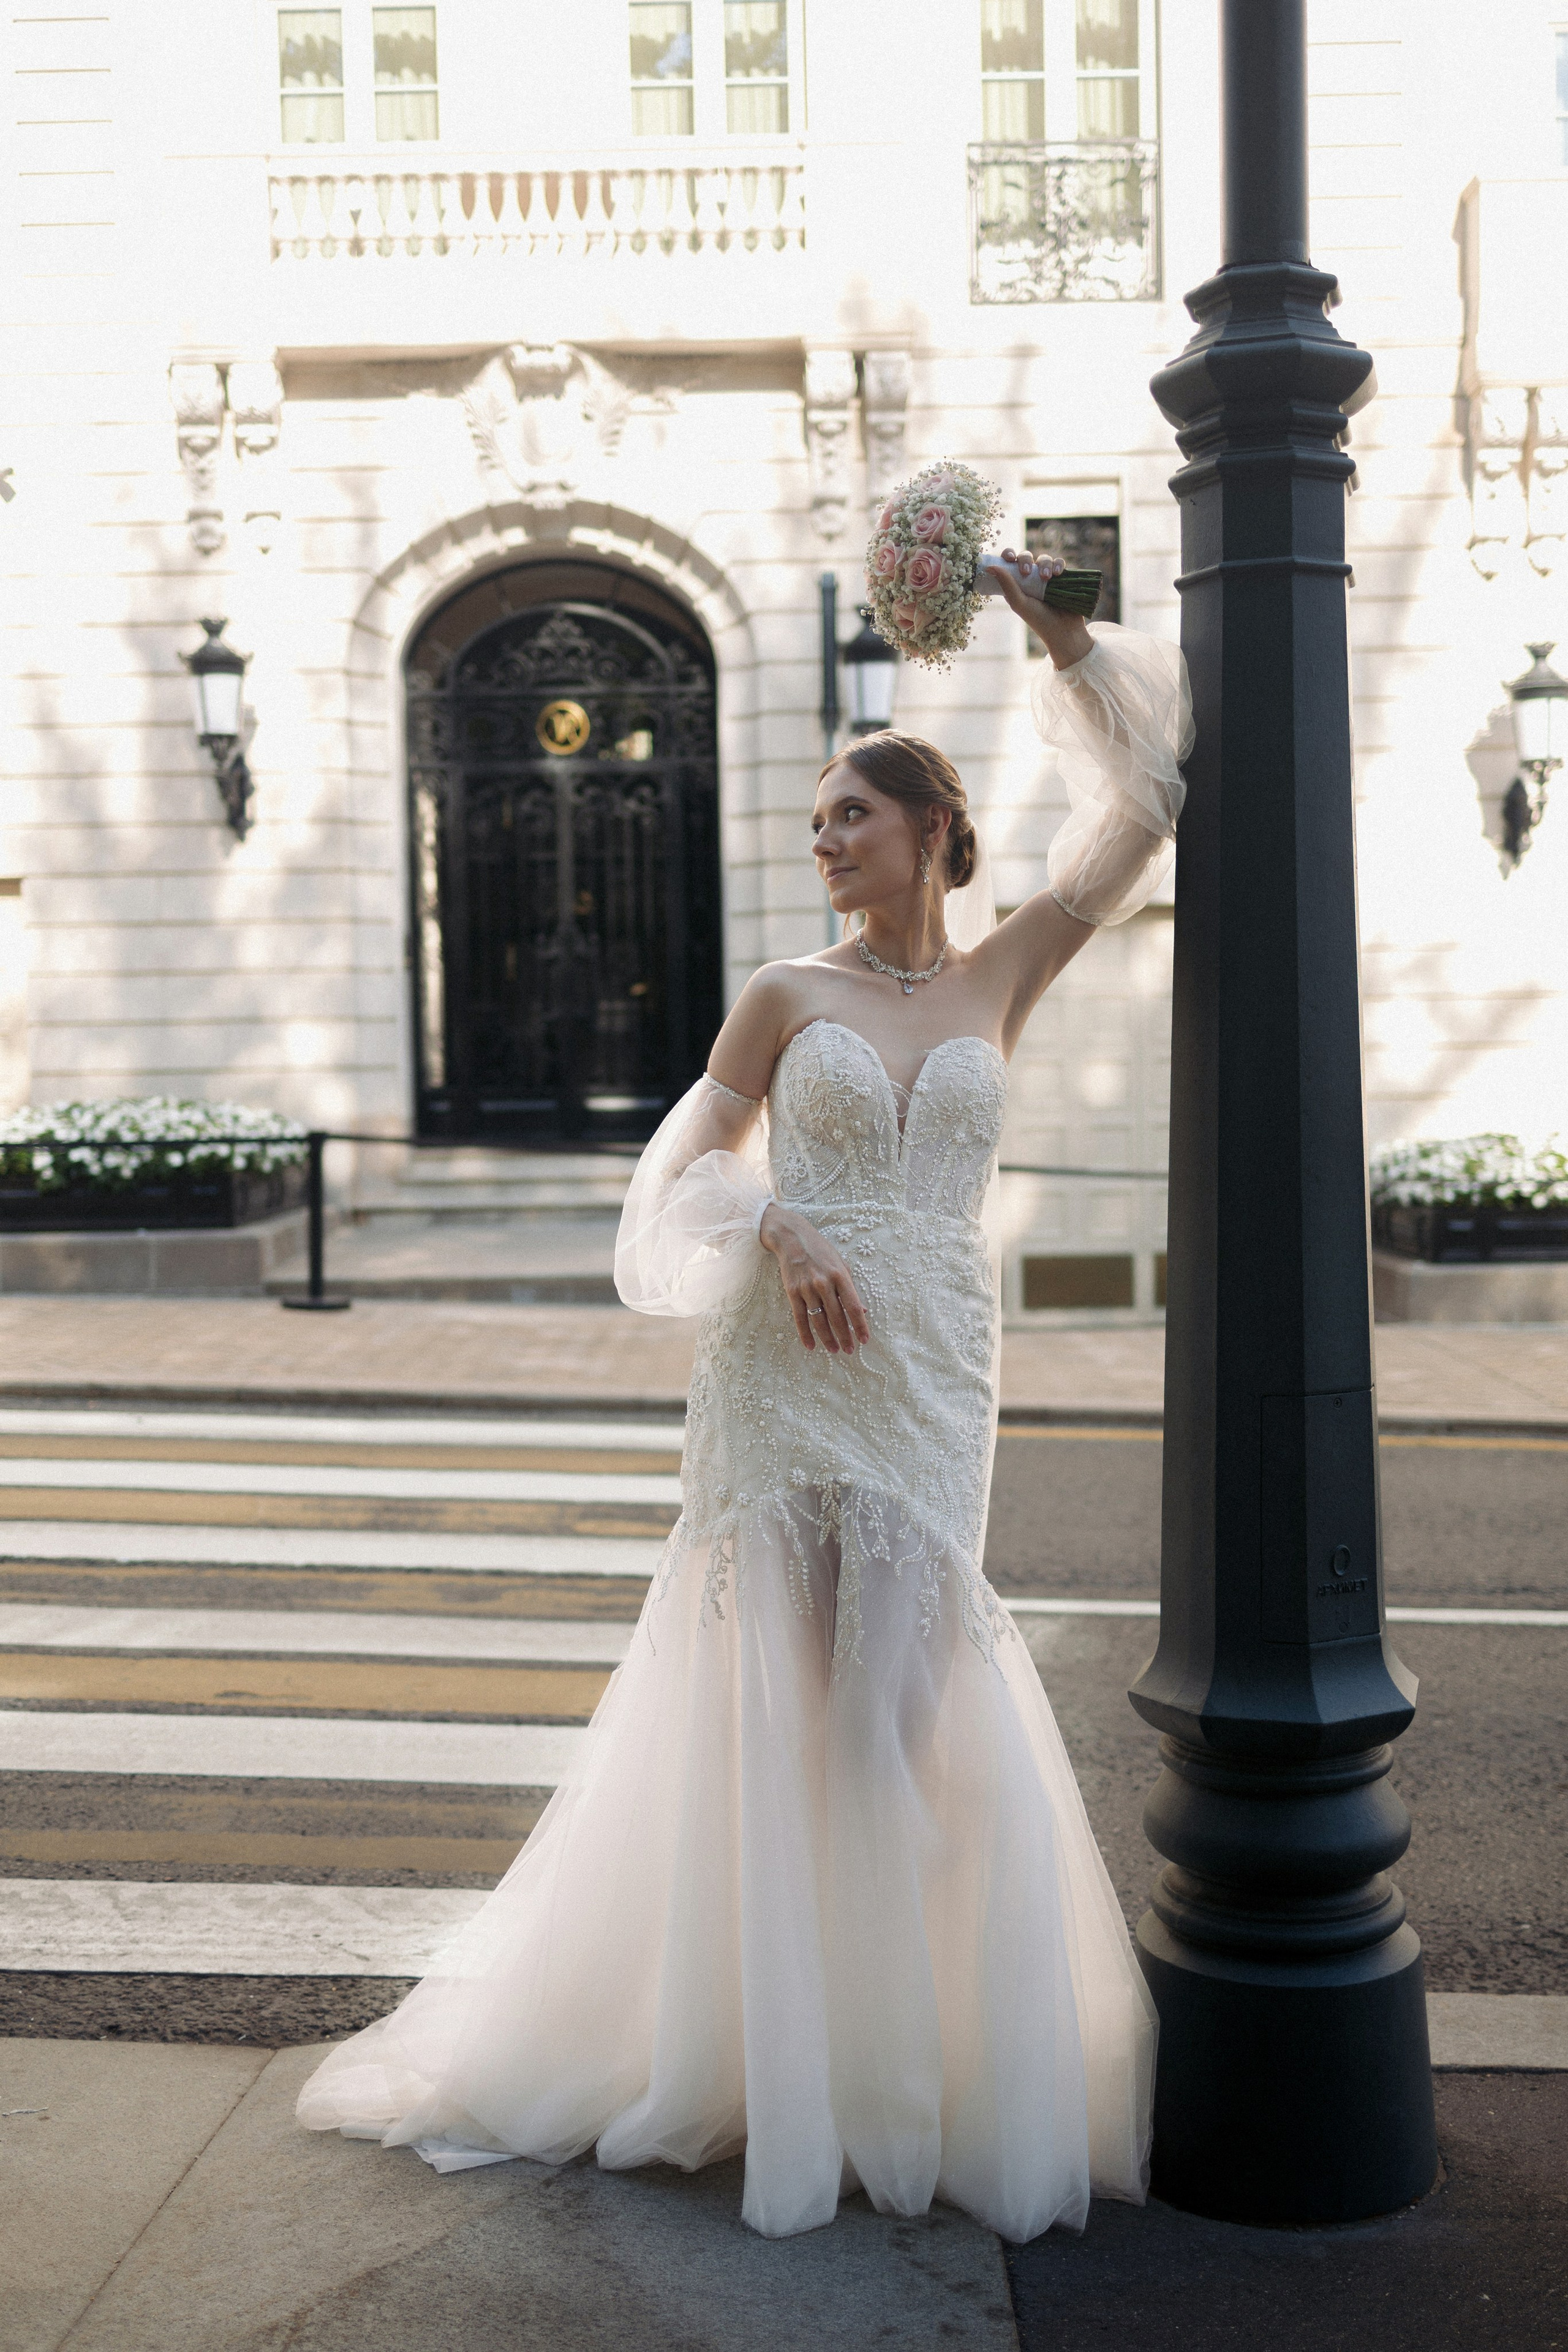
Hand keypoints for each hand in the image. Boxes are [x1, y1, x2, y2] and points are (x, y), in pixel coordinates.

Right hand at [758, 1203, 870, 1353]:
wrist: (792, 1237)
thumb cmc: (821, 1251)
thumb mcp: (841, 1265)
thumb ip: (850, 1288)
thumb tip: (862, 1310)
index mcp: (840, 1276)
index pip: (853, 1307)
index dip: (860, 1326)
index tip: (864, 1340)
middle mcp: (824, 1283)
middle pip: (837, 1317)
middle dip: (845, 1336)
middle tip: (850, 1351)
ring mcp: (807, 1288)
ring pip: (819, 1320)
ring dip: (828, 1338)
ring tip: (834, 1350)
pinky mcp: (792, 1292)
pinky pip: (800, 1317)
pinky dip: (805, 1333)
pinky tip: (811, 1346)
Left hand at [994, 547, 1093, 670]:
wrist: (1063, 630)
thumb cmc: (1038, 619)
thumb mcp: (1019, 603)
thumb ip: (1006, 584)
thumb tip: (989, 567)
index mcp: (1017, 585)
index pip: (1010, 563)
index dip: (1008, 555)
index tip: (1009, 558)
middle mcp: (1031, 579)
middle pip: (1026, 557)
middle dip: (1026, 560)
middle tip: (1026, 572)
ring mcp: (1047, 578)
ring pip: (1044, 558)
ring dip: (1044, 564)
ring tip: (1047, 577)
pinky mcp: (1062, 578)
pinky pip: (1059, 563)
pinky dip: (1058, 565)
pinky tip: (1058, 574)